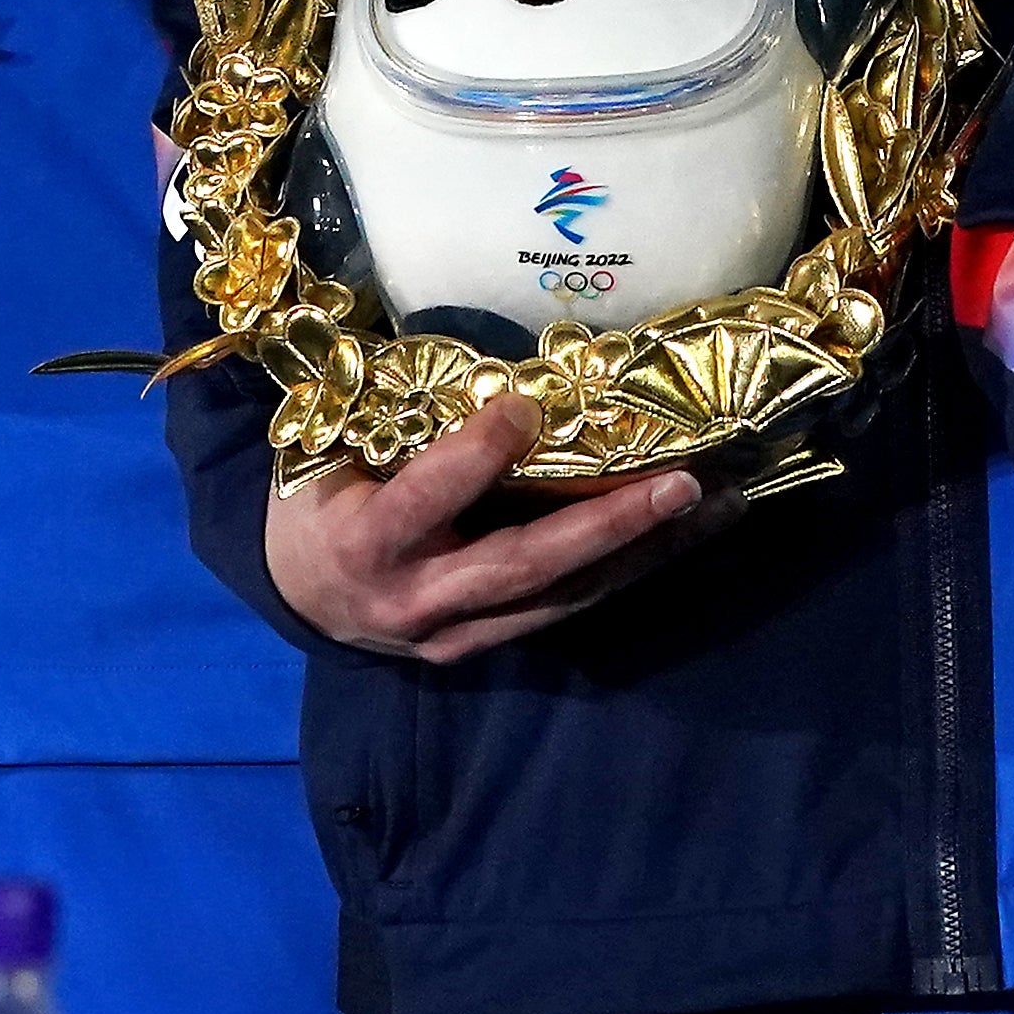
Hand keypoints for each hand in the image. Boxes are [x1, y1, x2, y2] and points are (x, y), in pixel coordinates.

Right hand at [258, 392, 724, 662]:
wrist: (298, 597)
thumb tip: (488, 367)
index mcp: (365, 542)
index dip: (478, 455)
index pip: (429, 498)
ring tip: (715, 506)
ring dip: (643, 553)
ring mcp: (455, 634)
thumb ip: (399, 424)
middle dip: (607, 526)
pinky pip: (562, 608)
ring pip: (561, 596)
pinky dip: (622, 571)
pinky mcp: (484, 647)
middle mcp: (416, 600)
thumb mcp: (328, 453)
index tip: (529, 407)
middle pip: (522, 565)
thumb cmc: (317, 500)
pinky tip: (678, 537)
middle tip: (683, 486)